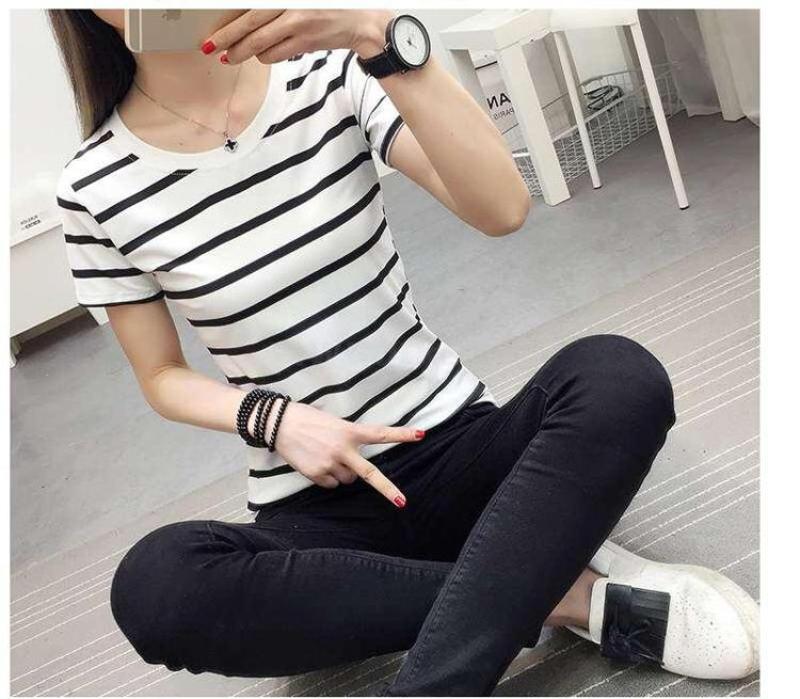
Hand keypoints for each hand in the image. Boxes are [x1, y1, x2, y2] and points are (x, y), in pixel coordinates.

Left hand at [201, 9, 395, 63]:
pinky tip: (262, 55)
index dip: (228, 21)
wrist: (361, 21)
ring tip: (232, 56)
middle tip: (210, 49)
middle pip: (250, 26)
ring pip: (261, 45)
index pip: (248, 8)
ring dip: (244, 53)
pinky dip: (265, 56)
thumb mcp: (298, 1)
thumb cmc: (328, 6)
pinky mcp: (306, 42)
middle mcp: (291, 7)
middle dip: (227, 40)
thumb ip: (273, 7)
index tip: (212, 32)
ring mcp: (299, 24)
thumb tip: (242, 16)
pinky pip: (276, 54)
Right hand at [267, 400, 423, 507]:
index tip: (421, 435)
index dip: (402, 434)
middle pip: (369, 473)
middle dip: (387, 489)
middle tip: (402, 502)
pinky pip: (331, 484)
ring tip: (327, 456)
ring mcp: (330, 463)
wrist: (279, 423)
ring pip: (347, 480)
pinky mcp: (316, 474)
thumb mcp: (334, 423)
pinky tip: (316, 463)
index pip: (380, 433)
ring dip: (343, 472)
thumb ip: (348, 439)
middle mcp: (343, 449)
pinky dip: (327, 478)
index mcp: (350, 431)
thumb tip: (354, 462)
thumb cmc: (308, 419)